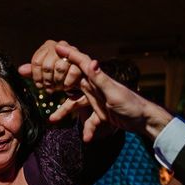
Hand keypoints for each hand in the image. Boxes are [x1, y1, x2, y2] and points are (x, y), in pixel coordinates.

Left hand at [18, 40, 82, 92]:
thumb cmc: (58, 74)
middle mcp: (60, 45)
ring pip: (60, 68)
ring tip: (57, 88)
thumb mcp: (44, 73)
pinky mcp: (82, 61)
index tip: (39, 85)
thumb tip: (21, 70)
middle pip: (47, 65)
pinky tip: (66, 87)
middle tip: (48, 88)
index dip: (36, 76)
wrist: (78, 76)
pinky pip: (72, 72)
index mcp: (48, 46)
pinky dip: (67, 83)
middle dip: (47, 80)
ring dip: (57, 82)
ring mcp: (72, 51)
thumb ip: (33, 71)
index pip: (37, 61)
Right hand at [49, 43, 173, 141]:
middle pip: (70, 83)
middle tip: (39, 82)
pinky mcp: (101, 113)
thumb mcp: (113, 92)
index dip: (69, 54)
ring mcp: (97, 100)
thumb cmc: (132, 104)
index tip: (57, 46)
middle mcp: (95, 87)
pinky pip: (89, 120)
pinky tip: (86, 138)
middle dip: (55, 82)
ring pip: (75, 104)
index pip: (80, 63)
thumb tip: (90, 62)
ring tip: (52, 120)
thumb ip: (100, 78)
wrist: (144, 120)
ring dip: (64, 112)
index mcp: (97, 79)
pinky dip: (87, 129)